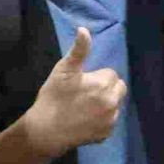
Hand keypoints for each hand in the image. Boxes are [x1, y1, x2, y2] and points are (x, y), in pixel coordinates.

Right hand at [23, 27, 125, 153]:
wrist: (45, 131)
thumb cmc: (53, 97)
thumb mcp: (63, 70)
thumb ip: (78, 50)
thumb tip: (84, 29)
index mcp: (104, 84)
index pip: (110, 74)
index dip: (96, 77)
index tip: (81, 83)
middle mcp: (112, 102)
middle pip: (118, 88)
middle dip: (105, 88)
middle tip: (85, 93)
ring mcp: (111, 119)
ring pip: (115, 104)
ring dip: (106, 103)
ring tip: (84, 107)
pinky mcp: (107, 134)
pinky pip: (110, 121)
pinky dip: (102, 119)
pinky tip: (86, 120)